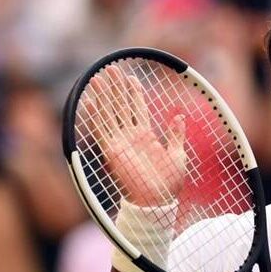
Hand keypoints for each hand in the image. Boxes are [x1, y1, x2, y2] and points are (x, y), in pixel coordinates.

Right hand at [81, 65, 185, 206]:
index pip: (138, 108)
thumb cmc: (170, 182)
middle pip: (121, 106)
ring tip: (98, 78)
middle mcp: (131, 136)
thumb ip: (175, 135)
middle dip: (116, 88)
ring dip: (103, 96)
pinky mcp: (112, 151)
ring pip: (109, 114)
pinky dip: (96, 116)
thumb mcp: (178, 155)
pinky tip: (91, 101)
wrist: (158, 202)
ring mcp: (120, 143)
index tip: (132, 77)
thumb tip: (179, 116)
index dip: (135, 93)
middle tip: (111, 69)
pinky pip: (101, 130)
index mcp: (146, 136)